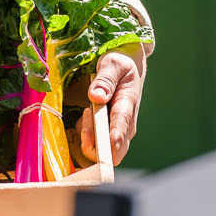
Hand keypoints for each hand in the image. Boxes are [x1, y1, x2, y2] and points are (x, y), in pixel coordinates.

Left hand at [78, 49, 143, 165]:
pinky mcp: (112, 132)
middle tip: (85, 115)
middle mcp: (127, 123)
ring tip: (86, 111)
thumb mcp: (113, 63)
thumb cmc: (120, 63)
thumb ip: (105, 79)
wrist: (129, 66)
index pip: (122, 128)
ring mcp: (120, 130)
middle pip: (114, 151)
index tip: (104, 145)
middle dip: (94, 144)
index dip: (113, 141)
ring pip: (104, 150)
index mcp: (128, 104)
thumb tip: (96, 96)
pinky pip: (97, 145)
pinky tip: (87, 115)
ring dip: (89, 138)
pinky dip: (87, 135)